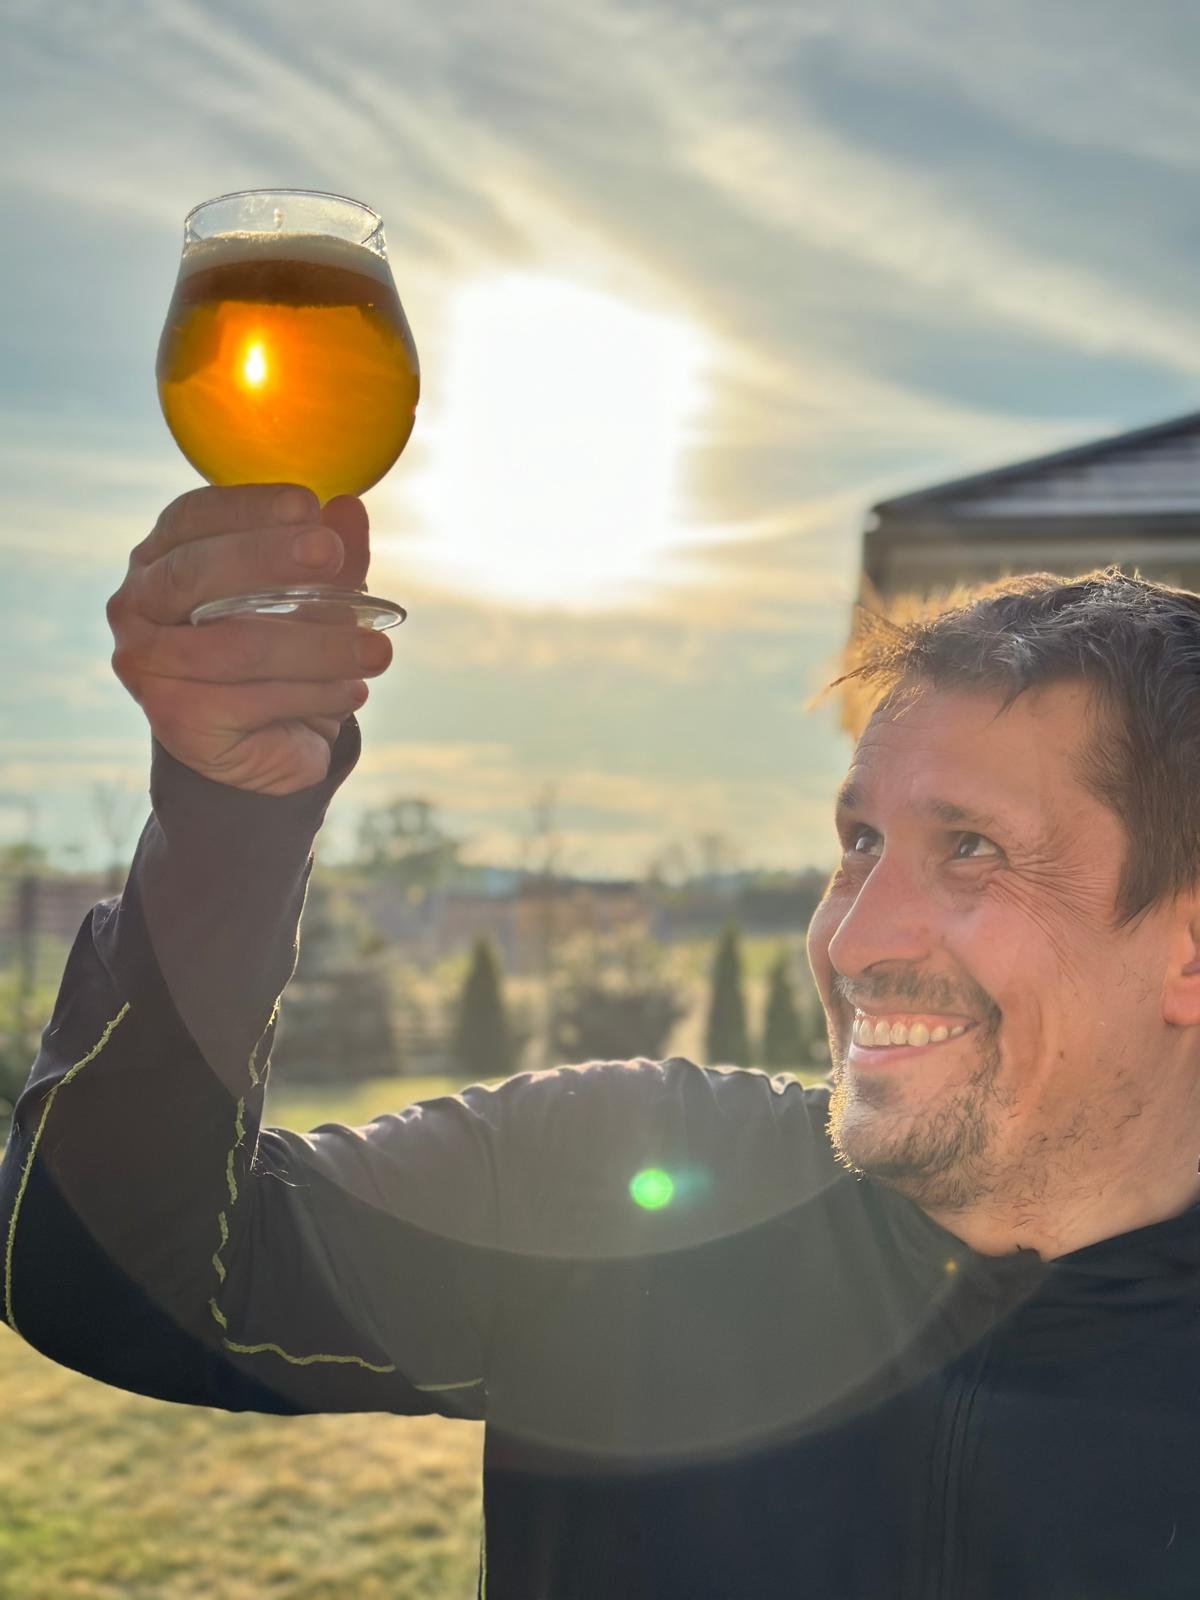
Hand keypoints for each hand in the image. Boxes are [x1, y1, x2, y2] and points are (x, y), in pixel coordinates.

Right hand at [107, 484, 392, 794]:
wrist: (266, 743)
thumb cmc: (282, 653)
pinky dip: (314, 693)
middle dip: (268, 558)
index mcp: (162, 557)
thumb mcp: (313, 598)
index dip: (248, 507)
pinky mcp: (175, 718)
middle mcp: (138, 606)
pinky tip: (352, 691)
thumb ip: (331, 557)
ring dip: (319, 646)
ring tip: (377, 650)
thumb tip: (348, 509)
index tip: (307, 504)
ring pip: (238, 645)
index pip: (193, 517)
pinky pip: (254, 699)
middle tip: (331, 553)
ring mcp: (147, 665)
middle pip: (197, 572)